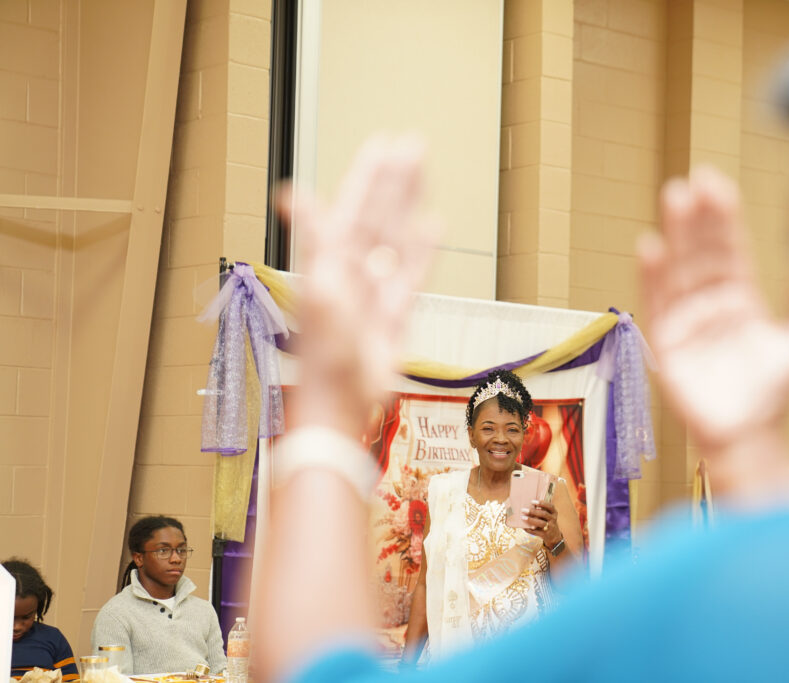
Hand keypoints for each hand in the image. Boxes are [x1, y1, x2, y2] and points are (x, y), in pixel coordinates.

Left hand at [278, 136, 437, 438]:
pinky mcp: (392, 319)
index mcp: (330, 264)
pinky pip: (410, 277)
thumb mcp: (320, 290)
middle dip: (394, 182)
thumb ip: (314, 237)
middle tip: (412, 146)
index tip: (383, 146)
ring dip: (409, 206)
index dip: (368, 178)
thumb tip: (291, 193)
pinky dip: (422, 252)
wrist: (341, 406)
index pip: (353, 209)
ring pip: (395, 240)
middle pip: (378, 217)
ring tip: (423, 174)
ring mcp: (373, 294)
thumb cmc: (324, 355)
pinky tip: (433, 227)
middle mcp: (351, 274)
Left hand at [520, 499, 561, 548]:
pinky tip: (523, 526)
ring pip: (541, 523)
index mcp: (554, 513)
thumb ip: (542, 509)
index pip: (550, 506)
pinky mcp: (545, 535)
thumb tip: (529, 504)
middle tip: (523, 509)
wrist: (554, 536)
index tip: (532, 501)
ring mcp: (550, 528)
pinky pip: (536, 532)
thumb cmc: (548, 521)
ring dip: (531, 520)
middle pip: (544, 514)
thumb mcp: (549, 515)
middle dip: (533, 511)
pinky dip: (529, 529)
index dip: (542, 503)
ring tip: (522, 517)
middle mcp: (553, 519)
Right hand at [638, 167, 788, 449]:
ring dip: (677, 234)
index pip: (730, 251)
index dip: (724, 219)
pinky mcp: (668, 344)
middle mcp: (710, 305)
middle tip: (695, 180)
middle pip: (703, 252)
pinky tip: (650, 246)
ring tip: (674, 197)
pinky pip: (659, 304)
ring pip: (681, 270)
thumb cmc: (772, 394)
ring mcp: (687, 322)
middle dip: (700, 217)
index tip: (718, 184)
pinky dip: (653, 276)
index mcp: (740, 300)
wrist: (751, 436)